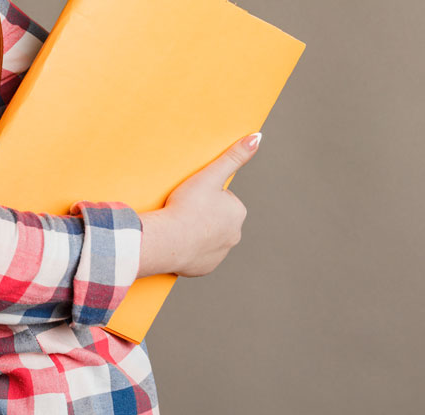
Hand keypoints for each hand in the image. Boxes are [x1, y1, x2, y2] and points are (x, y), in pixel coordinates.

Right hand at [137, 133, 261, 277]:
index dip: (204, 196)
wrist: (167, 241)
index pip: (222, 198)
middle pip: (216, 219)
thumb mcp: (210, 175)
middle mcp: (235, 235)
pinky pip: (198, 256)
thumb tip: (257, 137)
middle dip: (203, 215)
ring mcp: (220, 254)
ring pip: (207, 238)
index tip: (191, 199)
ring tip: (179, 227)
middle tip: (184, 211)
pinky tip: (179, 243)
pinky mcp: (205, 268)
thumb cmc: (186, 207)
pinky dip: (190, 250)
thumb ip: (234, 156)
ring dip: (196, 232)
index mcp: (238, 212)